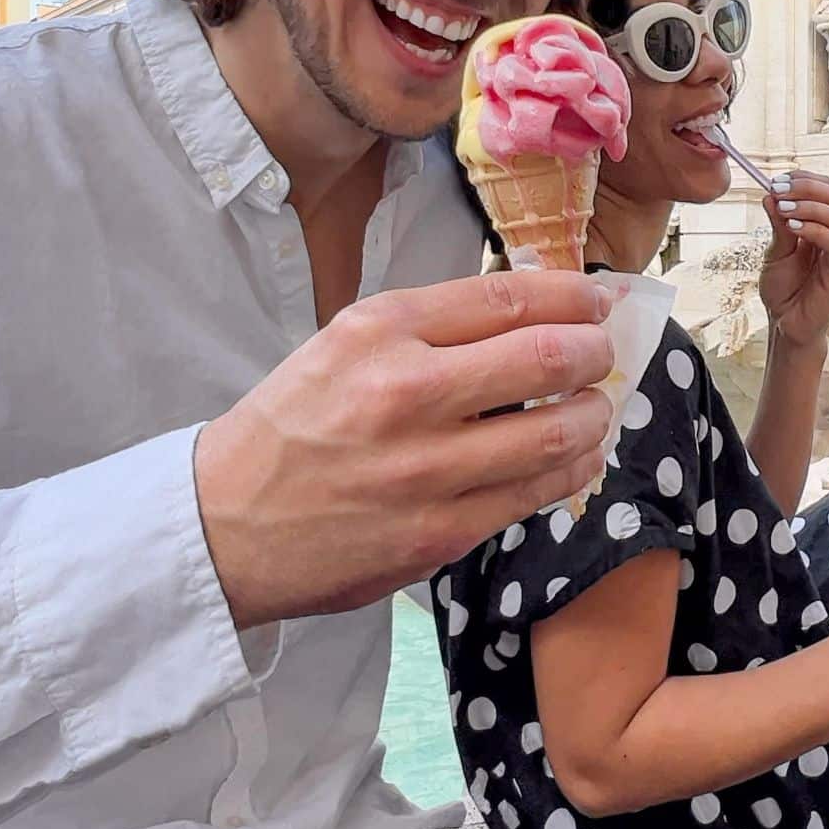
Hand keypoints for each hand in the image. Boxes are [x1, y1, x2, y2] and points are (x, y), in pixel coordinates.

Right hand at [195, 270, 618, 629]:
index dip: (573, 295)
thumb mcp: (344, 344)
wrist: (225, 523)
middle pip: (547, 357)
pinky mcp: (440, 532)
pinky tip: (573, 459)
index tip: (598, 299)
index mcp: (381, 331)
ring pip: (556, 432)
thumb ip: (431, 325)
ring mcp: (427, 468)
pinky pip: (534, 494)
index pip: (507, 297)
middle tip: (603, 354)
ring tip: (593, 409)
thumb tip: (532, 302)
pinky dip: (570, 471)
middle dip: (595, 352)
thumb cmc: (292, 426)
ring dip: (593, 416)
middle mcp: (406, 391)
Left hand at [757, 170, 828, 348]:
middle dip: (807, 187)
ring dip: (811, 205)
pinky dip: (815, 228)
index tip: (777, 179)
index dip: (804, 179)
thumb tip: (770, 194)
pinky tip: (793, 226)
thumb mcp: (776, 250)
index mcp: (826, 226)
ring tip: (783, 208)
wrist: (785, 324)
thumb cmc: (784, 289)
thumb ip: (778, 224)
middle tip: (779, 188)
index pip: (827, 190)